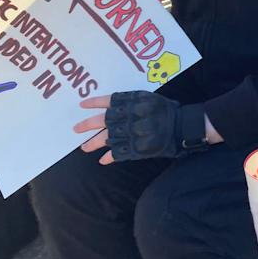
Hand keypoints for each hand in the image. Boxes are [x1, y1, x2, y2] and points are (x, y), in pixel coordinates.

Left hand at [74, 92, 208, 163]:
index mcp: (130, 102)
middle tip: (75, 129)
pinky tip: (102, 160)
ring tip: (84, 147)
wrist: (182, 126)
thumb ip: (129, 101)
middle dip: (87, 125)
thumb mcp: (147, 98)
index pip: (107, 101)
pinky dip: (109, 157)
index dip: (93, 103)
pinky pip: (118, 154)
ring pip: (106, 139)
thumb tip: (109, 105)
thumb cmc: (165, 110)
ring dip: (93, 143)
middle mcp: (127, 117)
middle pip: (101, 121)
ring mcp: (131, 134)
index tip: (81, 105)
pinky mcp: (136, 148)